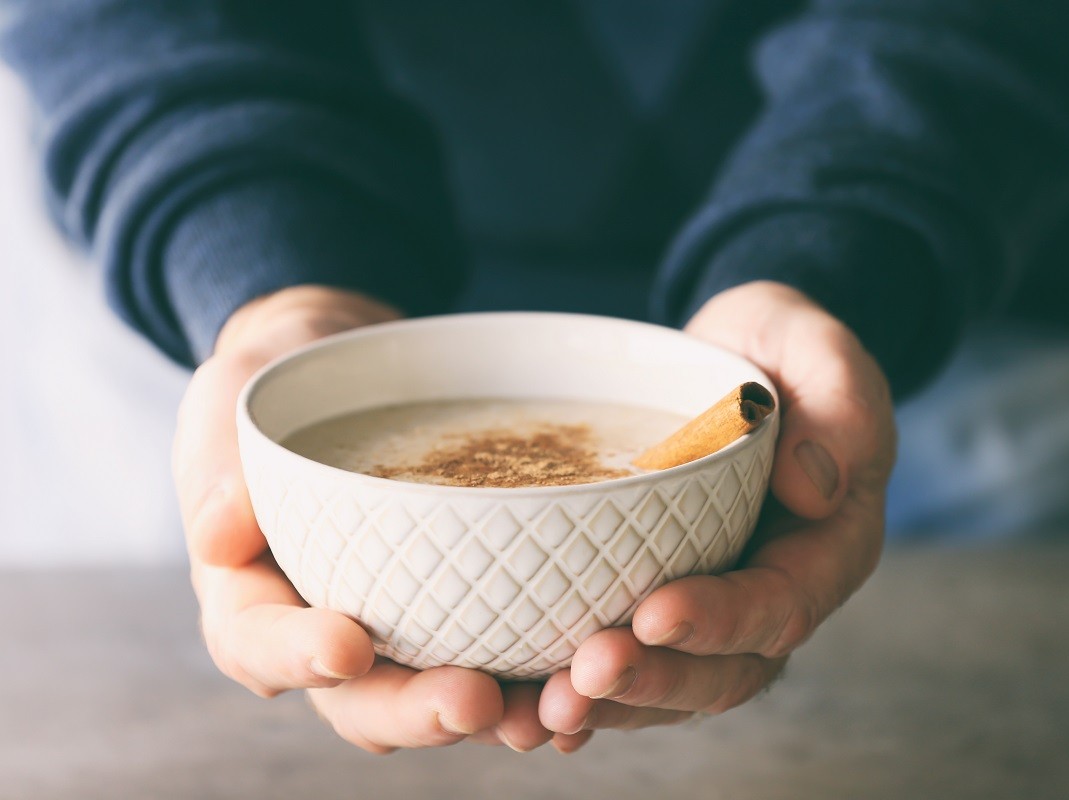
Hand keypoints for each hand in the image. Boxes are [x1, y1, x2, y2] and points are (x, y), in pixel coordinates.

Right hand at [174, 285, 585, 753]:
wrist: (353, 375)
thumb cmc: (282, 386)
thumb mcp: (231, 399)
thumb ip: (220, 459)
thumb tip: (215, 535)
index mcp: (253, 593)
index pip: (256, 643)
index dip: (297, 657)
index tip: (348, 646)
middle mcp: (323, 631)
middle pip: (358, 698)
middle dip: (415, 706)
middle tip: (473, 698)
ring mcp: (398, 628)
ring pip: (433, 694)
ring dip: (490, 714)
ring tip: (549, 712)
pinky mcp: (458, 610)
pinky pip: (494, 656)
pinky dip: (536, 677)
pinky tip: (587, 680)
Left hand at [538, 281, 895, 734]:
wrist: (732, 359)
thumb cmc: (779, 349)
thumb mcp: (818, 350)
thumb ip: (840, 403)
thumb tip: (815, 487)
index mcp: (825, 544)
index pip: (780, 603)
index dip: (720, 619)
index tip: (653, 614)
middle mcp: (772, 589)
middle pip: (723, 668)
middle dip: (654, 681)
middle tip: (581, 677)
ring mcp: (716, 602)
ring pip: (673, 682)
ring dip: (611, 704)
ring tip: (542, 708)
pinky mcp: (664, 595)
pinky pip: (636, 660)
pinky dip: (588, 692)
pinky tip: (532, 706)